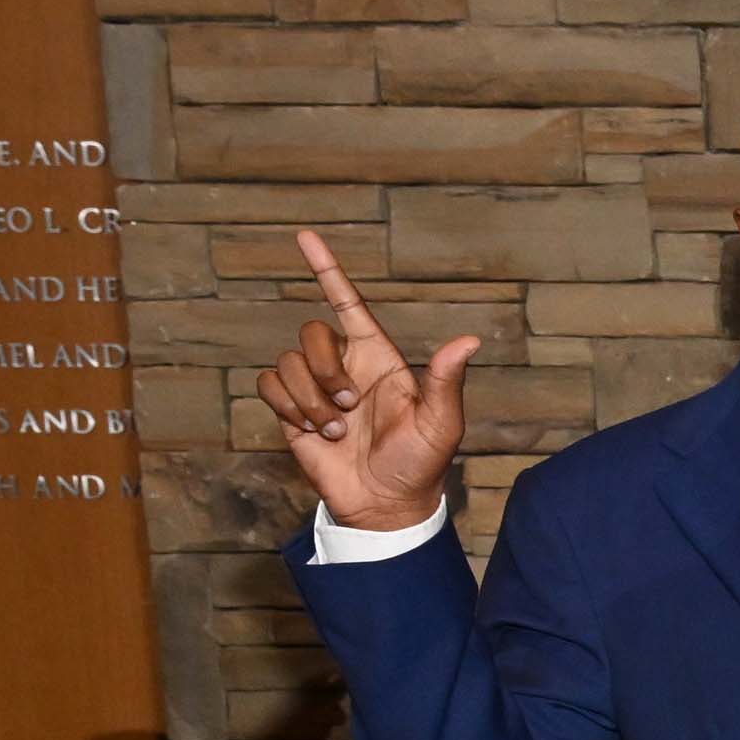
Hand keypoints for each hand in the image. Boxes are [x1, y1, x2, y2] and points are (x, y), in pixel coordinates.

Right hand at [254, 227, 473, 532]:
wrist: (385, 503)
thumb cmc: (419, 463)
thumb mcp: (440, 423)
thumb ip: (445, 380)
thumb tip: (469, 341)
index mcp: (379, 357)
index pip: (348, 303)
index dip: (327, 269)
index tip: (305, 237)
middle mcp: (345, 365)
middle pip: (312, 332)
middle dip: (326, 369)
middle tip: (349, 407)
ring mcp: (316, 386)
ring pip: (288, 362)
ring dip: (310, 399)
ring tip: (337, 429)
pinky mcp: (292, 409)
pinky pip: (269, 385)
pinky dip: (289, 407)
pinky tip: (314, 431)